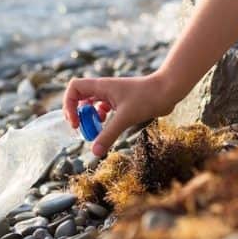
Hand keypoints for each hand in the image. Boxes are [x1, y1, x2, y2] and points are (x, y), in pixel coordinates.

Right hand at [63, 74, 178, 156]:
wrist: (168, 91)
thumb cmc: (147, 98)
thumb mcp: (125, 118)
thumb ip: (108, 135)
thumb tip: (94, 152)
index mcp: (101, 86)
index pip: (74, 88)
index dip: (69, 104)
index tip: (76, 122)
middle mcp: (104, 89)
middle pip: (80, 97)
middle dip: (78, 114)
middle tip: (82, 129)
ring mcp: (113, 95)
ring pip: (92, 105)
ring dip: (90, 118)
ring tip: (95, 129)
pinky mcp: (122, 102)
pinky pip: (104, 109)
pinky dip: (101, 119)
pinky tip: (108, 127)